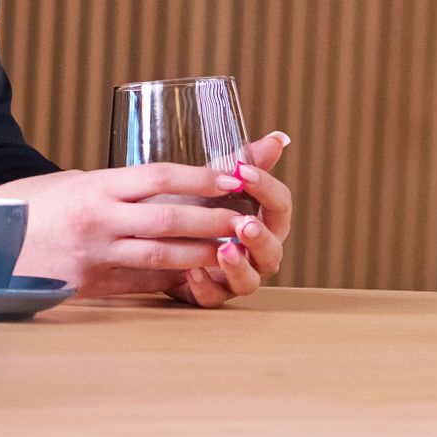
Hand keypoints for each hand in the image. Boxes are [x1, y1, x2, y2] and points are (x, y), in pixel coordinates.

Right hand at [0, 140, 282, 302]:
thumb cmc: (22, 207)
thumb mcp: (69, 184)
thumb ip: (111, 188)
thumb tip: (152, 187)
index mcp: (95, 186)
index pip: (159, 176)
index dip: (201, 177)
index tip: (235, 177)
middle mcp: (97, 218)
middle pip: (169, 217)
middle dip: (213, 218)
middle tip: (249, 218)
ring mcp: (92, 255)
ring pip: (160, 254)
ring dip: (202, 252)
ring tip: (235, 249)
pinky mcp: (85, 285)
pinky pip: (137, 282)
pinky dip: (170, 280)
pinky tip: (196, 279)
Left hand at [173, 132, 294, 308]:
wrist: (156, 235)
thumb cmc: (193, 205)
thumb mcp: (215, 182)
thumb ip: (246, 162)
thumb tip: (279, 138)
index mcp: (265, 222)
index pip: (280, 206)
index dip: (266, 189)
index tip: (244, 173)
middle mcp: (257, 253)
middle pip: (273, 250)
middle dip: (260, 237)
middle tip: (244, 223)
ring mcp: (235, 277)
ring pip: (250, 281)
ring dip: (238, 266)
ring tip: (223, 249)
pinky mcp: (210, 294)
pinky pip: (214, 298)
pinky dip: (205, 286)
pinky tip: (192, 271)